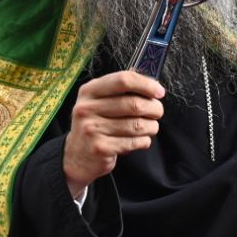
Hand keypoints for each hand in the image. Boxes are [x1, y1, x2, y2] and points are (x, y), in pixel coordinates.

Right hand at [62, 70, 164, 197]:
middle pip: (133, 104)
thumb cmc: (96, 124)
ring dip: (151, 126)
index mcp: (89, 91)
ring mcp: (92, 129)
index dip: (146, 85)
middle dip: (153, 108)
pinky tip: (141, 140)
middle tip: (158, 112)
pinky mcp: (100, 148)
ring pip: (136, 125)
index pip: (123, 80)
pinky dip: (144, 141)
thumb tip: (152, 85)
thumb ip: (120, 91)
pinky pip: (133, 142)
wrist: (77, 156)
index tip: (159, 92)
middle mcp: (87, 108)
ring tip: (151, 127)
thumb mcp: (98, 102)